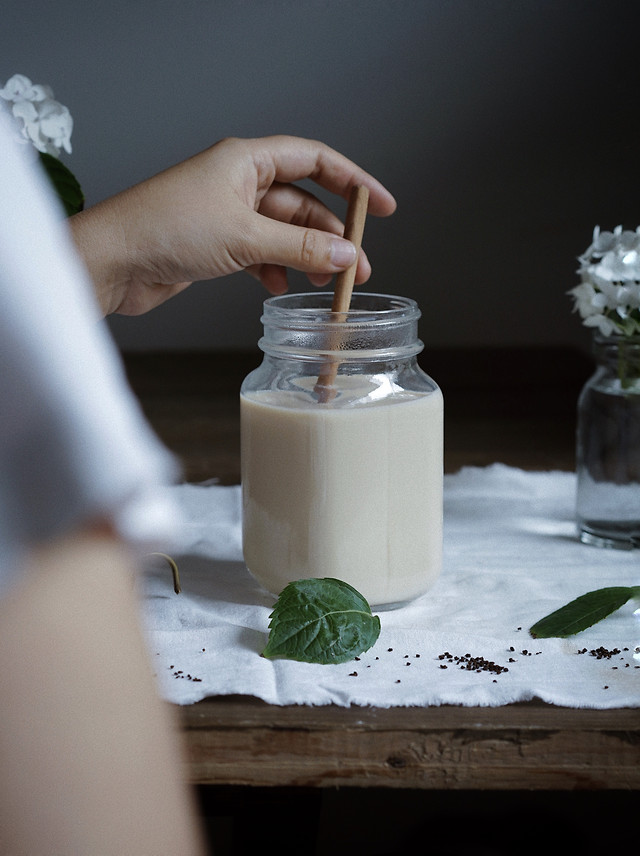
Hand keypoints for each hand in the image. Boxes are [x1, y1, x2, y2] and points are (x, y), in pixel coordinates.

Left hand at [70, 135, 396, 314]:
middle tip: (356, 267)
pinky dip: (276, 270)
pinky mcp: (217, 244)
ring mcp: (228, 214)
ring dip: (306, 257)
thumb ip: (300, 246)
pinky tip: (279, 289)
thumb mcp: (245, 237)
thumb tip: (347, 254)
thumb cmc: (165, 230)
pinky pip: (262, 253)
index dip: (353, 181)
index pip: (314, 160)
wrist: (113, 261)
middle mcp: (239, 182)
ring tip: (324, 285)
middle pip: (303, 203)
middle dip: (331, 235)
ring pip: (284, 232)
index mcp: (246, 160)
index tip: (382, 207)